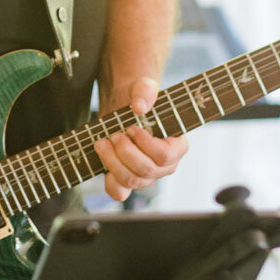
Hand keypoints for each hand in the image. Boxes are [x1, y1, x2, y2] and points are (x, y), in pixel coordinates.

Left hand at [93, 76, 187, 202]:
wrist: (122, 108)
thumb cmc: (138, 100)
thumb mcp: (143, 87)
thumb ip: (146, 90)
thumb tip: (139, 107)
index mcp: (177, 146)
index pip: (165, 156)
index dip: (146, 145)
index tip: (132, 128)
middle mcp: (164, 166)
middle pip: (146, 171)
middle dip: (125, 152)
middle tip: (115, 134)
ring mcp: (146, 176)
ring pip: (131, 181)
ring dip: (112, 161)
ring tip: (102, 142)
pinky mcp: (127, 181)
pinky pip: (119, 192)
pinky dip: (108, 180)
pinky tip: (103, 159)